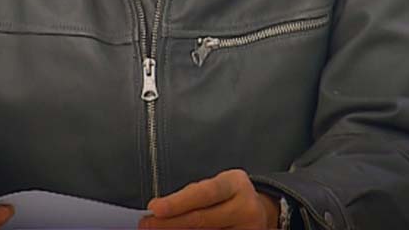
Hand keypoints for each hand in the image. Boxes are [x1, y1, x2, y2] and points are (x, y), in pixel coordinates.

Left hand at [140, 168, 279, 228]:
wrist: (262, 214)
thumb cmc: (229, 197)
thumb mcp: (217, 185)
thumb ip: (192, 196)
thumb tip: (158, 211)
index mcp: (235, 184)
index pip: (204, 193)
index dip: (178, 202)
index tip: (154, 208)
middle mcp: (246, 208)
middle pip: (201, 220)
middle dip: (168, 224)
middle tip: (146, 225)